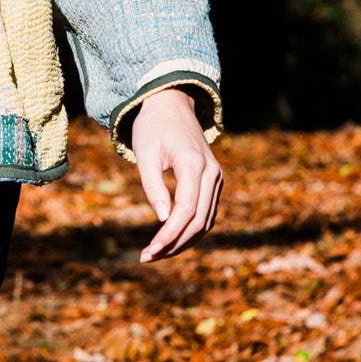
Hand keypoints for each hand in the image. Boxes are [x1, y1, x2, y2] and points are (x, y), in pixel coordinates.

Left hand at [130, 87, 222, 262]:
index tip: (149, 250)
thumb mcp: (145, 153)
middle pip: (199, 221)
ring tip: (157, 253)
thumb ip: (153, 185)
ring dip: (184, 241)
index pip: (186, 210)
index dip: (169, 234)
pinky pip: (207, 212)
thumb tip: (162, 218)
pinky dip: (191, 229)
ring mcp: (216, 177)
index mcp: (193, 163)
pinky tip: (171, 240)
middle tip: (148, 257)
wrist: (171, 104)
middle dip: (175, 243)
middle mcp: (211, 172)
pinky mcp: (213, 181)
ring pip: (206, 221)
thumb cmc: (152, 127)